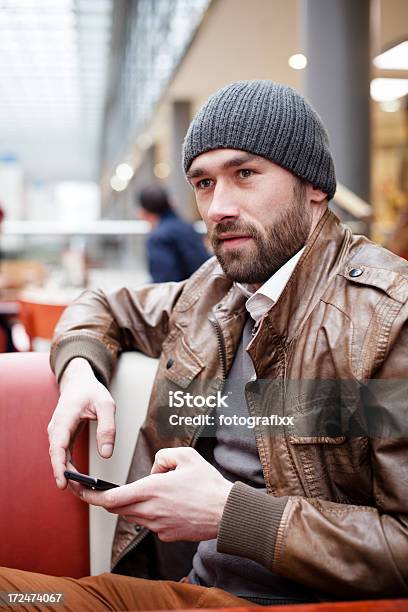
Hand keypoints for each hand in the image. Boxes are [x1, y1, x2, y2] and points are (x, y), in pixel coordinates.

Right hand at [47, 357, 115, 489]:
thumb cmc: (91, 391)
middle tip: (80, 492)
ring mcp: (57, 433)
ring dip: (67, 473)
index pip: (58, 446)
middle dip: (65, 475)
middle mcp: (56, 427)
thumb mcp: (106, 404)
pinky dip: (68, 467)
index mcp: (65, 418)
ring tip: (81, 489)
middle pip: (56, 455)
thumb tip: (106, 454)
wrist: (79, 383)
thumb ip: (107, 428)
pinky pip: (62, 454)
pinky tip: (78, 478)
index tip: (63, 482)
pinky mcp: (61, 437)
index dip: (59, 466)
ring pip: (59, 457)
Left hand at [78, 447, 232, 541]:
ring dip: (134, 503)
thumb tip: (154, 469)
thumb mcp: (185, 456)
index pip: (109, 498)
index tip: (79, 490)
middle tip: (100, 490)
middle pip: (117, 508)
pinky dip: (151, 512)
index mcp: (150, 490)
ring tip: (154, 490)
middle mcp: (149, 511)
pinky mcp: (166, 535)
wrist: (226, 512)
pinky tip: (169, 503)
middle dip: (107, 499)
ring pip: (134, 514)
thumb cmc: (208, 484)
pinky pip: (150, 522)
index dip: (89, 496)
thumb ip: (163, 456)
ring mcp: (157, 526)